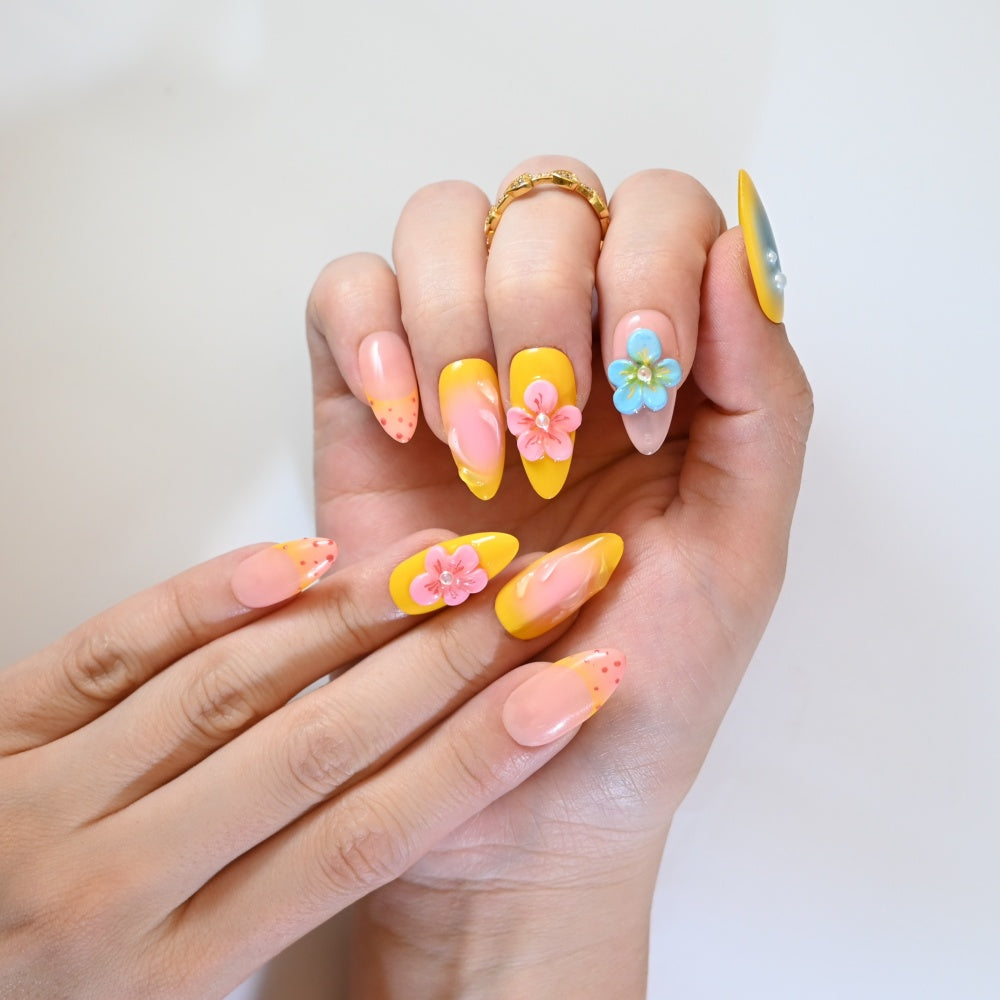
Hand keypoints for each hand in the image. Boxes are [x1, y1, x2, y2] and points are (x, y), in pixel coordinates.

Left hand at [0, 534, 608, 998]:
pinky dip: (209, 598)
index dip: (479, 760)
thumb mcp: (171, 989)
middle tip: (539, 590)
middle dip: (450, 660)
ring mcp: (45, 802)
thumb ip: (270, 900)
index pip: (365, 841)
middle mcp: (116, 887)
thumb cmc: (49, 985)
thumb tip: (403, 798)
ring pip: (230, 689)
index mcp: (177, 968)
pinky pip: (114, 648)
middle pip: (320, 749)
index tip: (568, 691)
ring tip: (447, 562)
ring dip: (352, 616)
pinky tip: (295, 561)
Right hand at [307, 158, 811, 995]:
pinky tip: (407, 427)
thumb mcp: (743, 545)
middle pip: (546, 201)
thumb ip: (764, 396)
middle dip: (547, 311)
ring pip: (440, 224)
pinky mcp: (365, 402)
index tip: (640, 405)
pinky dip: (370, 331)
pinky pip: (344, 293)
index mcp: (663, 365)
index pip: (661, 211)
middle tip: (551, 442)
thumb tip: (739, 248)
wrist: (522, 776)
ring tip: (481, 454)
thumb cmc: (645, 678)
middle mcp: (564, 344)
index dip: (649, 273)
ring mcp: (459, 364)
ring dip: (460, 324)